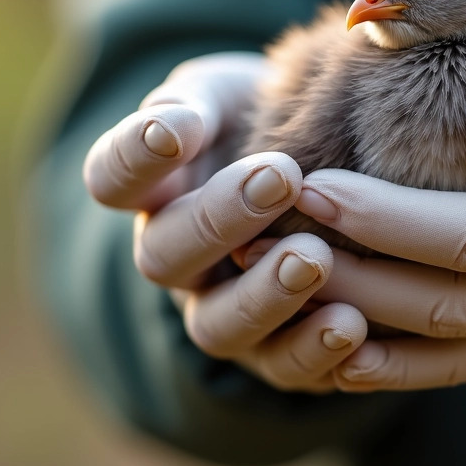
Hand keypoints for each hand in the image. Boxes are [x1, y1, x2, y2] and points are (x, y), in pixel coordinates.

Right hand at [83, 53, 366, 392]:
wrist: (332, 165)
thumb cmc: (266, 118)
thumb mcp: (225, 96)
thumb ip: (193, 106)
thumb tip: (174, 124)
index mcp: (154, 191)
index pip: (113, 178)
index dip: (135, 159)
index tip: (174, 132)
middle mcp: (176, 261)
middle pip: (166, 257)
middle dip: (219, 219)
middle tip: (281, 177)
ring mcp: (220, 312)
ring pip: (219, 326)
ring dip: (264, 297)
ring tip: (314, 258)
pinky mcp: (276, 354)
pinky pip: (284, 369)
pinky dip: (314, 353)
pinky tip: (352, 324)